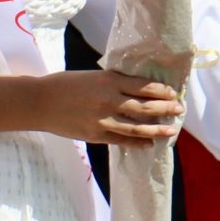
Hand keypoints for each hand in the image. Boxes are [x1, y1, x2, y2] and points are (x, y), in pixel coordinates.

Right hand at [37, 70, 182, 144]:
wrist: (39, 102)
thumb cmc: (65, 85)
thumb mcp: (91, 77)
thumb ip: (112, 82)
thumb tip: (137, 88)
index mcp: (108, 80)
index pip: (143, 86)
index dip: (161, 91)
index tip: (173, 93)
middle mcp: (108, 99)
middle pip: (145, 106)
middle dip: (165, 108)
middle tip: (179, 109)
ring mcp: (102, 119)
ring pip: (137, 127)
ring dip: (157, 129)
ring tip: (171, 130)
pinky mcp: (95, 134)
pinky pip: (121, 141)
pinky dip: (137, 143)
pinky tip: (149, 144)